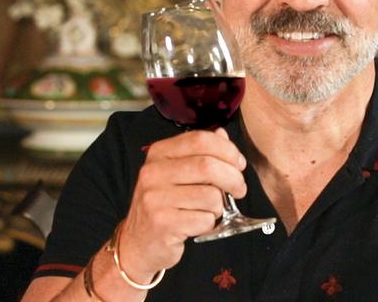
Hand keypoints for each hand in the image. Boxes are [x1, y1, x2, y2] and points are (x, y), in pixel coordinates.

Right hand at [117, 128, 246, 279]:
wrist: (139, 242)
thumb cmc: (165, 204)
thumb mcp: (177, 172)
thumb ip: (200, 152)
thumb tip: (223, 134)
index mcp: (159, 153)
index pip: (201, 139)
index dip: (228, 150)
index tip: (239, 164)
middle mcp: (153, 172)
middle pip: (208, 166)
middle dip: (234, 178)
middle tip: (239, 189)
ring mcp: (155, 198)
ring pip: (211, 195)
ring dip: (220, 206)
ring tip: (210, 210)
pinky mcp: (162, 223)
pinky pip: (204, 219)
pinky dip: (210, 223)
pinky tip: (198, 224)